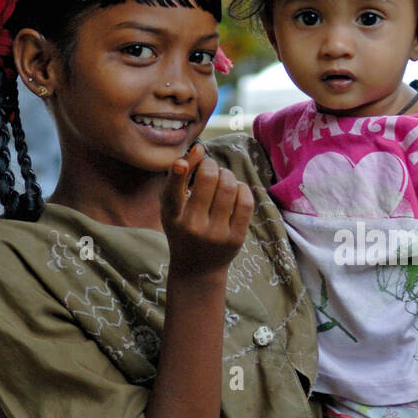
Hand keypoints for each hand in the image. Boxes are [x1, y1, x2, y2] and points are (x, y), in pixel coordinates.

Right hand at [161, 141, 253, 275]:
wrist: (198, 269)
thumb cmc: (183, 229)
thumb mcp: (172, 208)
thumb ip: (179, 178)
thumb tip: (199, 149)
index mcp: (172, 217)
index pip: (172, 191)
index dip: (179, 171)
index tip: (185, 160)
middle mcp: (192, 226)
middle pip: (209, 179)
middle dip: (211, 166)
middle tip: (210, 169)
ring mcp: (216, 234)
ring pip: (229, 186)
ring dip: (227, 174)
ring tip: (222, 178)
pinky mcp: (236, 238)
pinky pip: (245, 201)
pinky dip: (242, 188)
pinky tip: (235, 190)